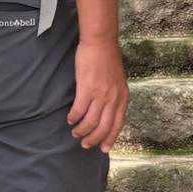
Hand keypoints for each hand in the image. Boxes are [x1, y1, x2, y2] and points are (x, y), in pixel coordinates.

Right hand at [68, 37, 127, 151]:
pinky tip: (70, 119)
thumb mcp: (118, 80)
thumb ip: (115, 95)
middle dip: (94, 139)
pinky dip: (74, 117)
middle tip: (85, 144)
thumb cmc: (107, 59)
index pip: (118, 124)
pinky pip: (79, 110)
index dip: (110, 138)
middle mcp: (113, 98)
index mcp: (122, 97)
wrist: (101, 42)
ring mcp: (101, 94)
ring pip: (91, 122)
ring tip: (75, 133)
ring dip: (82, 130)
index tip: (104, 149)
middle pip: (104, 127)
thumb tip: (109, 109)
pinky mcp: (87, 88)